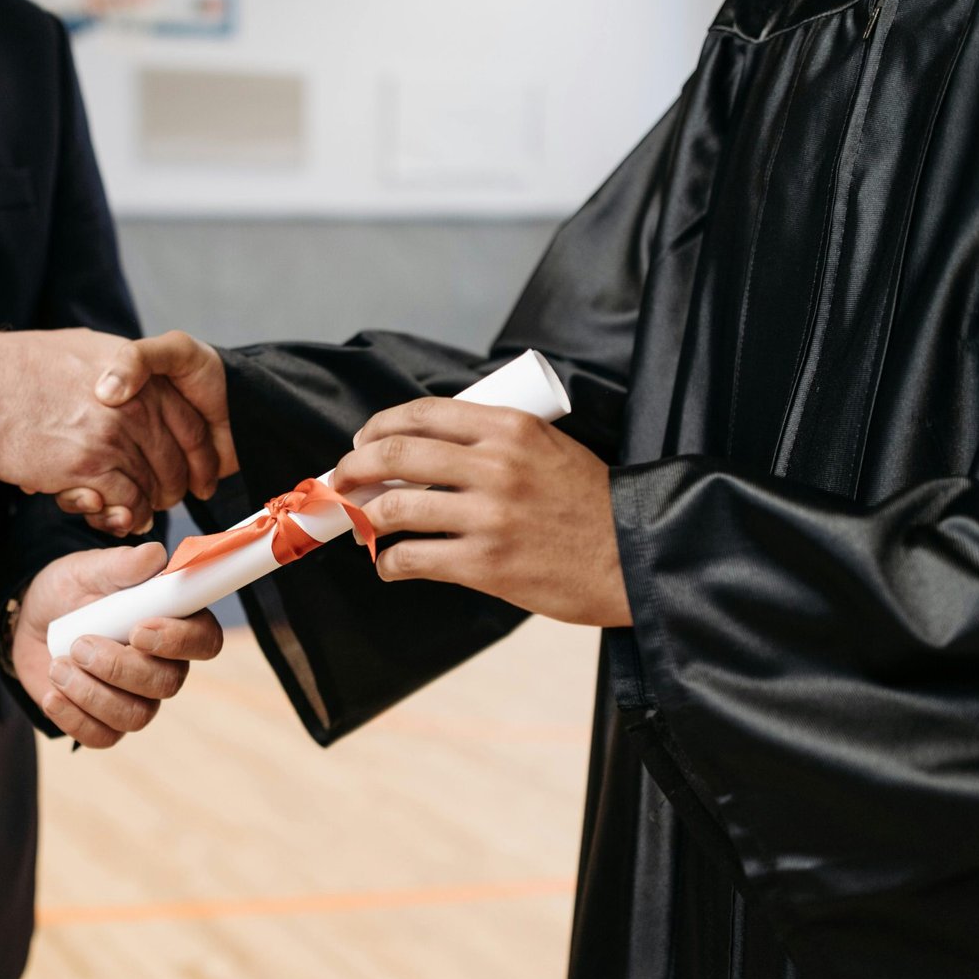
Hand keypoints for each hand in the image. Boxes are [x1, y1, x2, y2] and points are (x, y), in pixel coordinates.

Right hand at [0, 329, 218, 534]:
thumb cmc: (22, 369)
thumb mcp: (88, 350)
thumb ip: (123, 370)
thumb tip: (137, 387)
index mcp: (141, 375)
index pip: (191, 424)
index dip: (199, 457)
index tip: (198, 477)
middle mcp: (135, 405)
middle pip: (176, 461)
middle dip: (172, 488)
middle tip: (160, 501)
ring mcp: (114, 436)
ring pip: (153, 487)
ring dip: (145, 506)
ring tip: (131, 512)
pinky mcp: (88, 467)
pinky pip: (127, 504)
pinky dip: (123, 516)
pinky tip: (112, 515)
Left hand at [13, 543, 224, 747]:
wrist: (32, 620)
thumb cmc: (71, 590)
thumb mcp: (89, 569)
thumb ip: (122, 564)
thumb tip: (155, 557)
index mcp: (174, 622)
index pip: (205, 640)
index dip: (178, 641)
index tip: (138, 630)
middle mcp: (164, 665)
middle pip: (167, 684)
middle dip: (119, 667)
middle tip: (79, 645)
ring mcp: (137, 698)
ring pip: (135, 716)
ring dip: (91, 693)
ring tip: (59, 665)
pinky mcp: (106, 723)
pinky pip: (103, 737)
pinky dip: (73, 717)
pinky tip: (52, 694)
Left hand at [330, 398, 631, 627]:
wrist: (634, 555)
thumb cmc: (590, 504)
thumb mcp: (549, 448)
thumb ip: (495, 441)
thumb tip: (426, 449)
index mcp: (510, 428)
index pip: (422, 413)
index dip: (379, 426)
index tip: (362, 441)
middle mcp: (496, 466)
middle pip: (396, 453)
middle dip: (354, 467)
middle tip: (343, 481)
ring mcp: (489, 516)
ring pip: (396, 507)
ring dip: (365, 518)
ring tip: (363, 526)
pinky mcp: (486, 564)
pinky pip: (413, 558)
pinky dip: (389, 563)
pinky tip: (390, 565)